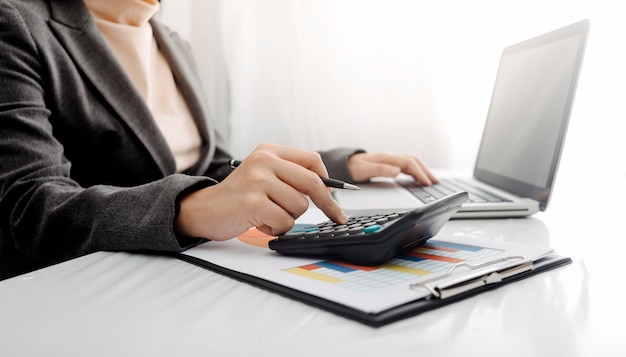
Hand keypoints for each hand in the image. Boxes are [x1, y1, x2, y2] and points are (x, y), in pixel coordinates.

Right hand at [175, 143, 347, 240]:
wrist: (204, 209)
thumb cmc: (239, 196)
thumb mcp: (262, 174)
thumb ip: (289, 175)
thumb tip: (328, 189)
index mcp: (268, 151)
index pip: (312, 160)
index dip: (327, 180)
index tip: (333, 196)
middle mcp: (263, 161)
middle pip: (312, 183)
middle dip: (326, 204)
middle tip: (335, 216)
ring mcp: (257, 181)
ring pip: (299, 206)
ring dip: (288, 217)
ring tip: (268, 214)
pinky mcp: (253, 203)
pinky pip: (284, 222)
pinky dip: (276, 228)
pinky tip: (259, 222)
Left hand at [347, 152, 437, 184]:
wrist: (344, 164)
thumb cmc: (353, 168)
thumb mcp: (364, 170)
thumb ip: (380, 170)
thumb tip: (397, 171)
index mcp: (387, 158)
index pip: (409, 163)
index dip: (419, 173)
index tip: (427, 183)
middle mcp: (391, 157)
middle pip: (413, 161)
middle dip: (426, 171)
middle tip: (435, 183)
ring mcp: (390, 159)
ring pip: (412, 162)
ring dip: (423, 170)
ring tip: (431, 181)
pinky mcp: (389, 163)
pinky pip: (407, 165)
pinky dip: (416, 171)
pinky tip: (418, 178)